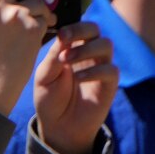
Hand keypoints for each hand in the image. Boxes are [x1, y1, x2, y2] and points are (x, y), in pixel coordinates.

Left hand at [31, 23, 117, 153]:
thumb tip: (64, 38)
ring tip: (67, 61)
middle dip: (82, 30)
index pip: (79, 27)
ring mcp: (100, 68)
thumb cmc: (49, 99)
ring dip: (86, 49)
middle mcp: (88, 54)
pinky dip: (94, 71)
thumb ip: (53, 57)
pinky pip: (111, 70)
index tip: (60, 34)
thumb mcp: (44, 77)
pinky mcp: (109, 84)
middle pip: (96, 29)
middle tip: (66, 40)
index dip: (72, 26)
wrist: (58, 126)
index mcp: (72, 48)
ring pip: (106, 44)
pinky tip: (78, 79)